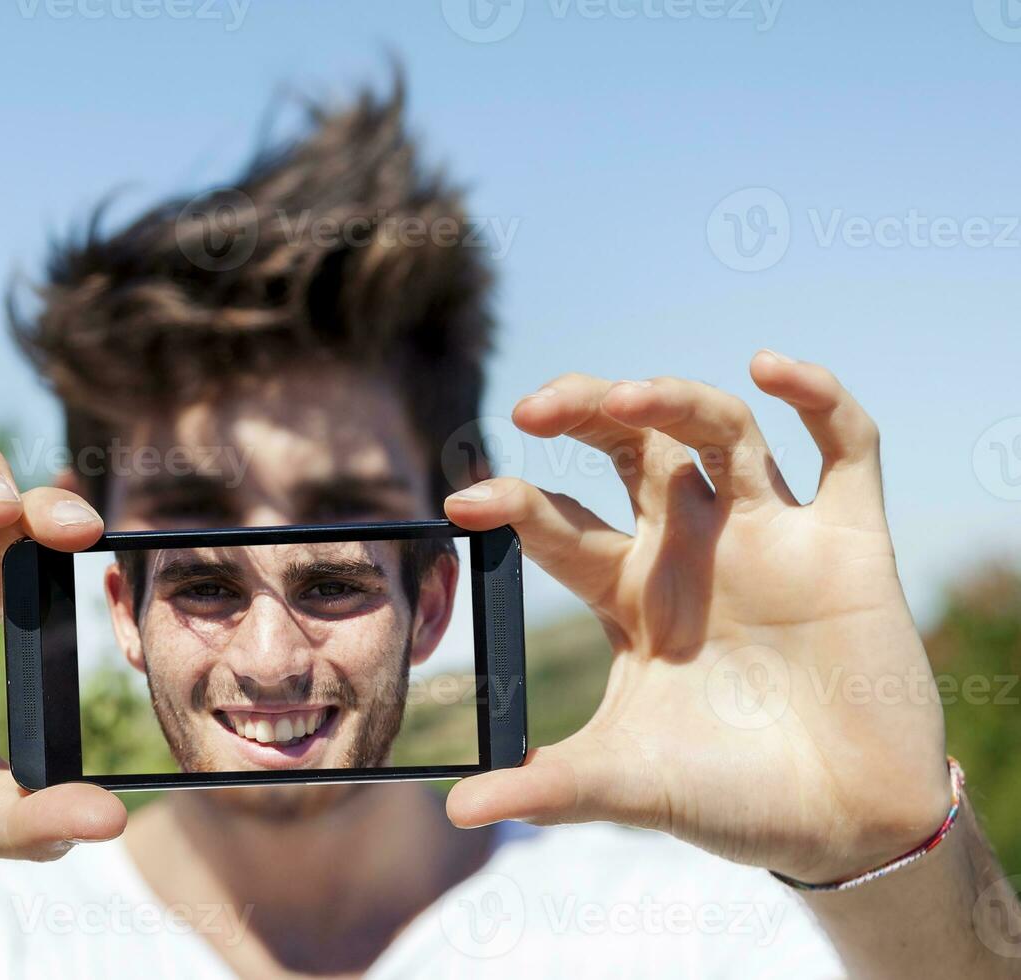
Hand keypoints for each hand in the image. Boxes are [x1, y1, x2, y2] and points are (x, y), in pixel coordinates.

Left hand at [444, 352, 952, 883]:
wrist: (842, 828)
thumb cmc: (729, 795)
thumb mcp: (628, 781)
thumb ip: (547, 787)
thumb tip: (456, 811)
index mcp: (630, 591)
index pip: (560, 523)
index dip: (513, 503)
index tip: (462, 504)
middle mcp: (692, 548)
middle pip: (633, 447)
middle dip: (586, 414)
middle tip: (535, 408)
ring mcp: (770, 537)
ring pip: (721, 430)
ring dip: (676, 400)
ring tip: (626, 397)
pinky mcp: (848, 543)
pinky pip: (845, 447)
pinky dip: (818, 398)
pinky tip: (774, 369)